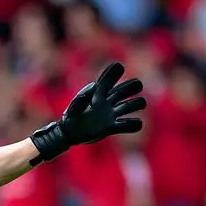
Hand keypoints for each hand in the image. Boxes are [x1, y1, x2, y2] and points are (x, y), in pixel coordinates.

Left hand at [28, 62, 145, 163]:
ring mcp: (112, 114)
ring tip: (121, 110)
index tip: (115, 71)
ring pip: (136, 103)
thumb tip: (95, 90)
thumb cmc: (70, 117)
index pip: (112, 76)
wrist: (70, 134)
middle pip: (131, 86)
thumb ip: (82, 100)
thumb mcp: (73, 108)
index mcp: (100, 91)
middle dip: (133, 86)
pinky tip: (127, 124)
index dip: (116, 71)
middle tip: (119, 95)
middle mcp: (109, 101)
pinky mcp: (113, 128)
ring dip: (136, 104)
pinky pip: (132, 124)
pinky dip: (134, 124)